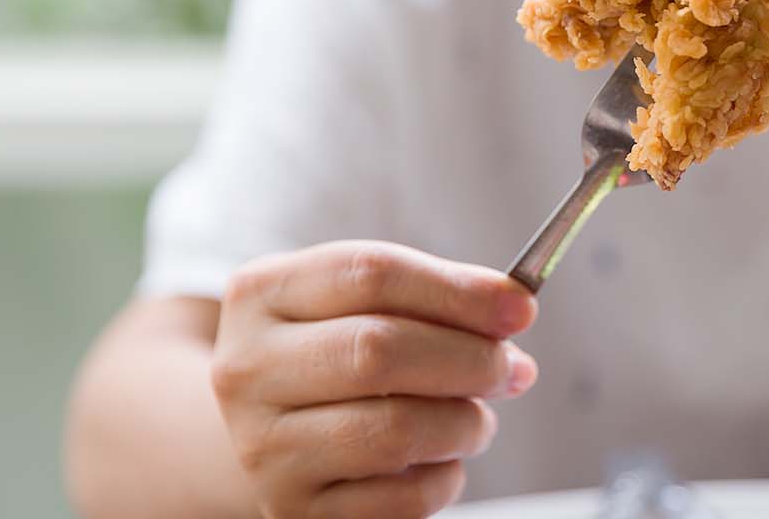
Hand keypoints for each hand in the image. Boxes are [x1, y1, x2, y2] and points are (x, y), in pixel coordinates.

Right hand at [211, 241, 538, 518]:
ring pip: (393, 430)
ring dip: (463, 423)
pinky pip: (399, 498)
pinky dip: (444, 478)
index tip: (521, 306)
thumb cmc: (338, 354)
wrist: (274, 432)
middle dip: (470, 359)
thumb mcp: (364, 303)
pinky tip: (442, 460)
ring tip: (477, 419)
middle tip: (514, 368)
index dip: (457, 290)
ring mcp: (263, 445)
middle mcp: (247, 368)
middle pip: (377, 349)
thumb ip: (435, 296)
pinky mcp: (294, 509)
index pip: (371, 273)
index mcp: (262, 292)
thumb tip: (512, 309)